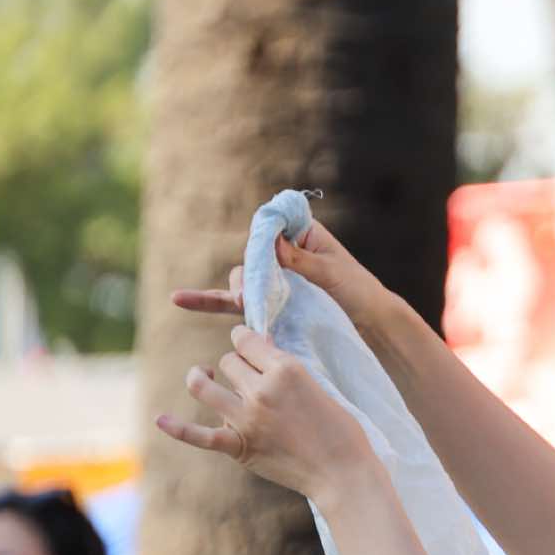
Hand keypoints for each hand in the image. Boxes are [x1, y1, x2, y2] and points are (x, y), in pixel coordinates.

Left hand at [156, 325, 373, 504]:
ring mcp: (246, 419)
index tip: (252, 347)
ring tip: (203, 375)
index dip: (247, 340)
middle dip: (236, 365)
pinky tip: (161, 420)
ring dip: (201, 377)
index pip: (246, 339)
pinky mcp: (239, 447)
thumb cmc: (341, 430)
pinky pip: (199, 436)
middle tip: (250, 377)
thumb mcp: (319, 387)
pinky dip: (178, 428)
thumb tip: (260, 343)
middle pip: (228, 361)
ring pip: (204, 386)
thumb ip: (286, 367)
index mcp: (286, 370)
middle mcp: (262, 391)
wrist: (343, 474)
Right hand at [171, 217, 389, 329]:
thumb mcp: (333, 273)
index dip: (262, 243)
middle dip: (249, 274)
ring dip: (235, 292)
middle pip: (252, 257)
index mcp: (302, 236)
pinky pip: (237, 301)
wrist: (374, 325)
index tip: (263, 262)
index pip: (270, 229)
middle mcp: (284, 255)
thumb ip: (301, 260)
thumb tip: (271, 242)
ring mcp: (275, 281)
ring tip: (236, 302)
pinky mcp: (270, 305)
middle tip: (250, 292)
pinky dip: (210, 301)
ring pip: (244, 280)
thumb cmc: (360, 293)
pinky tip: (180, 299)